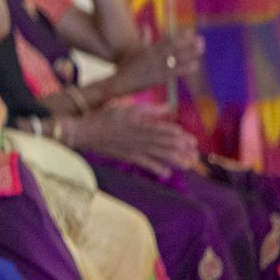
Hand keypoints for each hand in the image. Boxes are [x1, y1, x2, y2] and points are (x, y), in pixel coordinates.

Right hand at [66, 104, 197, 176]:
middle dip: (181, 150)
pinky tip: (166, 173)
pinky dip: (155, 168)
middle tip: (195, 155)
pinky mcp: (127, 156)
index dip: (179, 136)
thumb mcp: (127, 107)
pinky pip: (143, 163)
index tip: (192, 140)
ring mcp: (133, 148)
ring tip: (187, 165)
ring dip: (173, 160)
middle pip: (165, 144)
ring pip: (157, 154)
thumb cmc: (105, 116)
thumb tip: (168, 106)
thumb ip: (149, 109)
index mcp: (141, 123)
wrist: (84, 131)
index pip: (164, 130)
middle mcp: (139, 137)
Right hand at [106, 30, 203, 97]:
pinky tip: (195, 66)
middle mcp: (153, 56)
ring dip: (190, 53)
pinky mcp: (157, 78)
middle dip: (188, 43)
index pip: (166, 40)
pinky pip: (174, 71)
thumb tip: (146, 25)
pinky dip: (185, 68)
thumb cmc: (125, 67)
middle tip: (201, 39)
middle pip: (174, 47)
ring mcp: (155, 67)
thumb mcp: (133, 50)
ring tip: (201, 49)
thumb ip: (142, 38)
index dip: (179, 35)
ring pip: (176, 58)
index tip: (191, 31)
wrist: (118, 83)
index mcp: (148, 49)